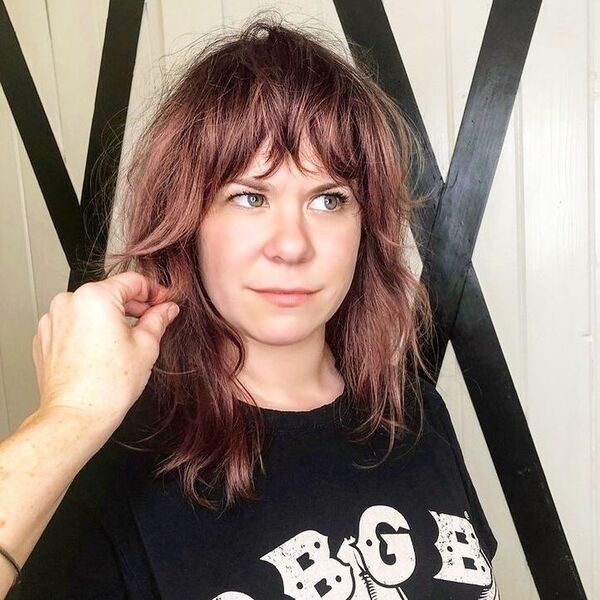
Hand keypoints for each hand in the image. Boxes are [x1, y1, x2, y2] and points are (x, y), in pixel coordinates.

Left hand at [31, 271, 179, 427]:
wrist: (77, 414)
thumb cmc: (108, 385)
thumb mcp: (146, 346)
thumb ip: (158, 319)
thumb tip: (167, 309)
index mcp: (95, 297)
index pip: (134, 281)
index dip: (155, 291)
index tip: (163, 303)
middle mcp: (69, 302)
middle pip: (111, 293)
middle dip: (133, 306)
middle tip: (152, 322)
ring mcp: (53, 319)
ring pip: (91, 308)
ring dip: (111, 318)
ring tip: (127, 340)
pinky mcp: (45, 337)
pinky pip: (74, 324)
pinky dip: (90, 330)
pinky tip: (104, 350)